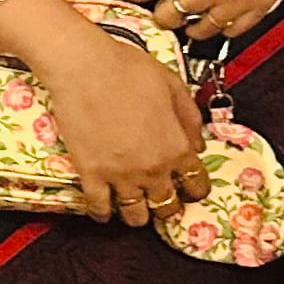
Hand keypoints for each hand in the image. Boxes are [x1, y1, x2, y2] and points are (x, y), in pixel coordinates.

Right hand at [18, 12, 205, 223]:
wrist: (85, 67)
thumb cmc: (128, 69)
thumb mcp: (174, 86)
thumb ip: (190, 118)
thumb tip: (198, 143)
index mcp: (176, 147)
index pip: (196, 184)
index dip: (195, 190)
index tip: (189, 190)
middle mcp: (153, 169)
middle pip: (167, 206)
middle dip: (168, 207)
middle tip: (162, 202)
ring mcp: (121, 175)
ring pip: (135, 215)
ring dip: (138, 216)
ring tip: (134, 211)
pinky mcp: (91, 174)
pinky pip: (99, 206)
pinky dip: (102, 213)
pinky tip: (104, 211)